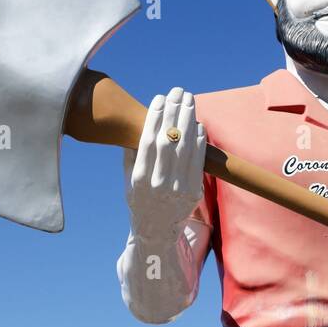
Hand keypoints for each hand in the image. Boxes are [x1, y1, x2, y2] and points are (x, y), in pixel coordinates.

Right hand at [124, 87, 205, 240]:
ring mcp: (178, 189)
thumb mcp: (128, 181)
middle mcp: (159, 184)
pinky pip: (198, 162)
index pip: (148, 140)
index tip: (160, 98)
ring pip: (185, 147)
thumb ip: (131, 155)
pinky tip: (198, 125)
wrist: (156, 234)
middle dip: (175, 111)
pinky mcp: (193, 193)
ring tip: (190, 101)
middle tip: (178, 92)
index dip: (156, 116)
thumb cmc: (140, 202)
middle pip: (169, 140)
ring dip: (189, 120)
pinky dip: (199, 141)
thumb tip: (135, 126)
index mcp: (139, 179)